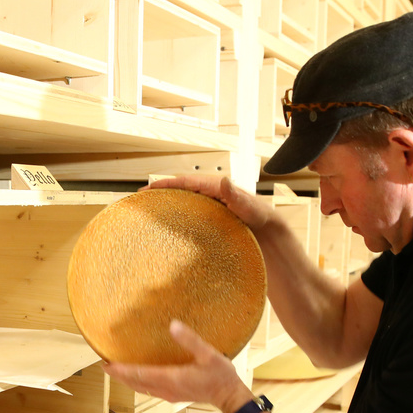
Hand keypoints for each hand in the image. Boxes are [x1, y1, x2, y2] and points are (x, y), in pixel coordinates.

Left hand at [102, 320, 252, 412]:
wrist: (230, 397)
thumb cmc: (221, 376)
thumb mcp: (209, 355)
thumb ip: (190, 340)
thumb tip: (173, 325)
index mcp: (172, 378)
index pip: (139, 374)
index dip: (121, 370)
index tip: (106, 364)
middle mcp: (166, 389)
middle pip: (136, 383)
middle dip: (119, 375)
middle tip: (104, 365)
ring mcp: (169, 394)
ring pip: (141, 388)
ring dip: (128, 380)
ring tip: (116, 371)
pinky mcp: (173, 395)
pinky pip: (149, 389)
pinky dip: (138, 383)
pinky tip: (137, 378)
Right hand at [143, 176, 272, 233]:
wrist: (269, 233)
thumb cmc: (261, 219)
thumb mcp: (249, 207)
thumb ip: (236, 195)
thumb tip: (223, 180)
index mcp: (216, 187)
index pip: (185, 182)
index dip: (165, 184)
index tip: (148, 188)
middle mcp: (211, 194)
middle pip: (181, 189)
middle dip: (161, 192)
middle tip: (142, 199)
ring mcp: (210, 205)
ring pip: (184, 201)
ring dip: (168, 203)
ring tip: (151, 210)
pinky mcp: (212, 217)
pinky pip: (191, 213)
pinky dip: (178, 215)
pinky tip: (169, 225)